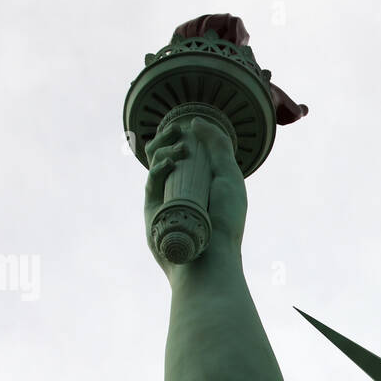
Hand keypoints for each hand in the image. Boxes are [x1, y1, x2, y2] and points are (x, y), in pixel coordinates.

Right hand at [143, 115, 247, 281]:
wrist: (212, 259)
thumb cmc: (225, 222)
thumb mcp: (229, 178)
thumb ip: (218, 147)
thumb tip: (197, 121)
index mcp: (202, 183)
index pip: (189, 153)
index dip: (185, 136)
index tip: (190, 125)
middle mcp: (182, 190)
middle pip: (167, 153)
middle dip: (170, 136)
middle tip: (179, 130)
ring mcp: (166, 200)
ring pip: (156, 164)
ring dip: (164, 147)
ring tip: (180, 147)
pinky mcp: (152, 210)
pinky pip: (151, 182)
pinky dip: (159, 167)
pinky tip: (171, 161)